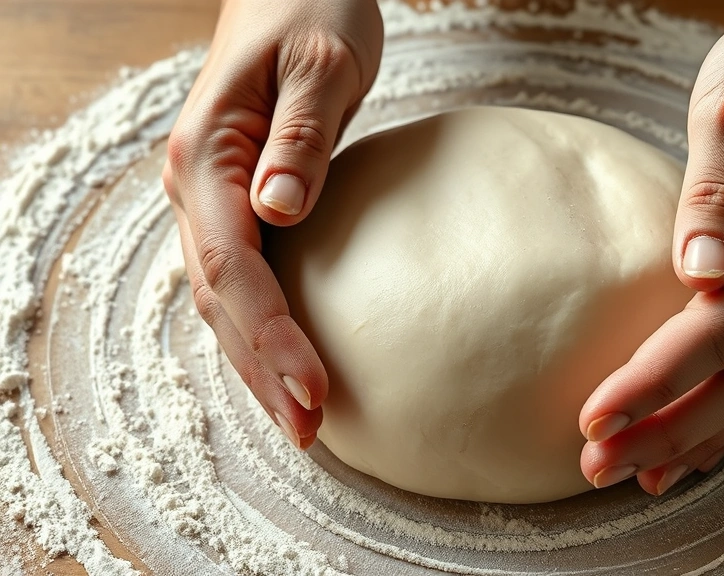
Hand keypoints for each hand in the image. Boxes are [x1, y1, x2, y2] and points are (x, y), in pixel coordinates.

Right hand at [162, 0, 382, 447]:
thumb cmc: (310, 10)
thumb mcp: (321, 63)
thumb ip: (299, 136)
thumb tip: (280, 208)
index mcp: (206, 156)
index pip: (234, 265)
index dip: (271, 333)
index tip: (314, 389)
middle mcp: (195, 186)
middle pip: (220, 298)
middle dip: (262, 368)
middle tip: (309, 430)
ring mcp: (211, 199)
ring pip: (223, 299)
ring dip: (258, 360)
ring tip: (301, 419)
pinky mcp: (238, 203)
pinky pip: (241, 278)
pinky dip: (261, 328)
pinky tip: (286, 361)